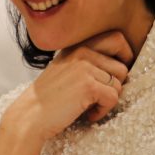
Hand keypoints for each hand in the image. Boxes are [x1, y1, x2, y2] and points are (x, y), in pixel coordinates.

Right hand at [5, 31, 132, 144]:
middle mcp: (82, 52)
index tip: (116, 75)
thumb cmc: (49, 98)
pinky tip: (88, 114)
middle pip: (122, 66)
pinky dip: (103, 111)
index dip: (125, 55)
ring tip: (89, 106)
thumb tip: (122, 66)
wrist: (29, 115)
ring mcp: (85, 67)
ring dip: (107, 101)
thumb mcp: (66, 69)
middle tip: (100, 96)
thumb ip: (88, 61)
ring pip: (119, 85)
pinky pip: (113, 98)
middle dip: (116, 85)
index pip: (116, 38)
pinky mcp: (88, 85)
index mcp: (77, 46)